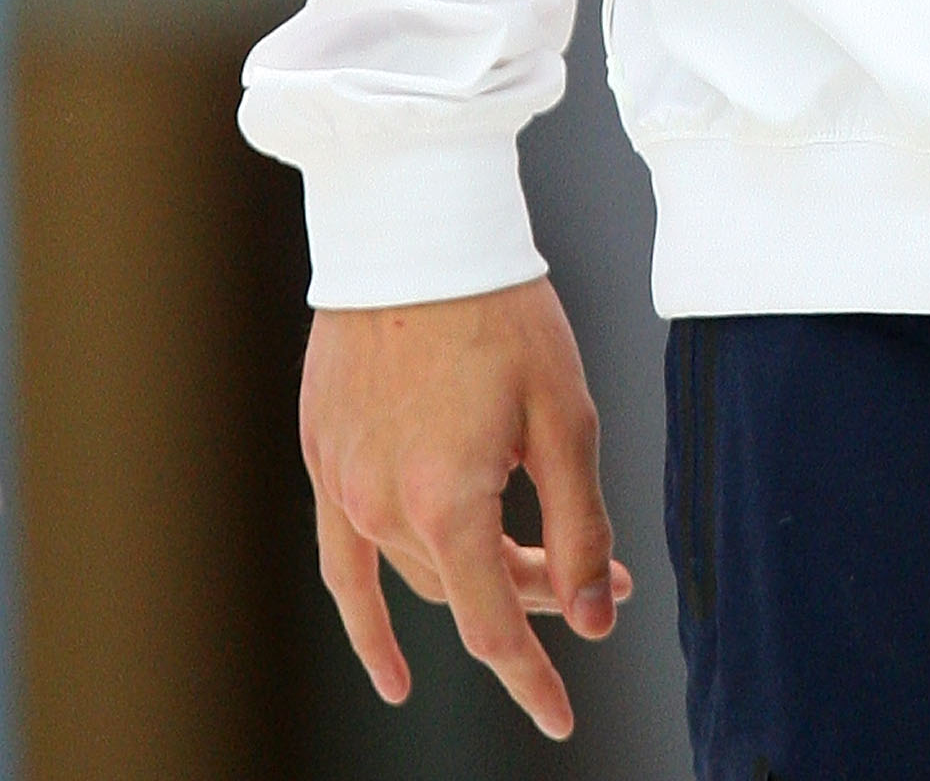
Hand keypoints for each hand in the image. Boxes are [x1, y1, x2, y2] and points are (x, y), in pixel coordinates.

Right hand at [301, 280, 630, 741]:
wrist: (413, 230)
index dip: (533, 677)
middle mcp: (385, 508)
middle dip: (535, 593)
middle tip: (592, 577)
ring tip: (537, 562)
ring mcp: (345, 488)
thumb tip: (592, 616)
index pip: (496, 625)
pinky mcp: (323, 461)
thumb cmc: (499, 309)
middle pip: (466, 590)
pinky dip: (368, 620)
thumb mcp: (565, 414)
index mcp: (449, 501)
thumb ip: (579, 525)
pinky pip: (344, 565)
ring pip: (416, 572)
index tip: (562, 713)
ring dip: (477, 579)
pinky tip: (391, 667)